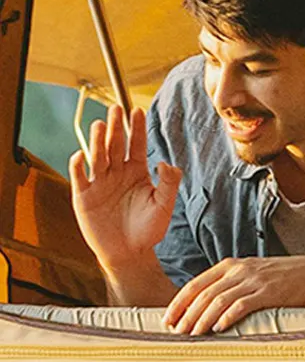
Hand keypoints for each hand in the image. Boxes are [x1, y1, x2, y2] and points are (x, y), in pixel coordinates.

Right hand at [69, 106, 180, 275]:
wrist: (130, 253)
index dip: (137, 129)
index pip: (136, 145)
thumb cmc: (148, 230)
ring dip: (98, 140)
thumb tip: (167, 163)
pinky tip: (81, 155)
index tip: (138, 111)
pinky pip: (80, 177)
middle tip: (116, 108)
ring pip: (98, 156)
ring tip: (101, 125)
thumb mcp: (164, 207)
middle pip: (115, 145)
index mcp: (136, 172)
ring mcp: (99, 182)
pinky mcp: (84, 195)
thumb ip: (169, 185)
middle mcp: (117, 173)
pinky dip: (78, 166)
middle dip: (116, 127)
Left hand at [164, 256, 304, 333]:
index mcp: (230, 266)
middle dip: (186, 313)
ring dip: (202, 318)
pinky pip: (242, 304)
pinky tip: (218, 328)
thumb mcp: (253, 277)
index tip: (167, 319)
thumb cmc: (284, 281)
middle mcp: (239, 270)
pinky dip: (227, 316)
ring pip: (218, 300)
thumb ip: (231, 287)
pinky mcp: (270, 292)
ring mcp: (254, 281)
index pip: (195, 284)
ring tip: (192, 334)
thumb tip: (209, 308)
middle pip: (203, 293)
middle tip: (175, 332)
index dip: (179, 303)